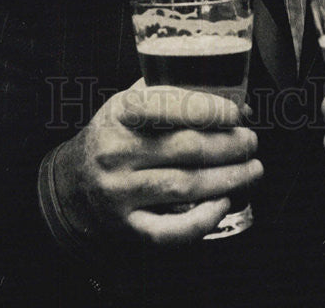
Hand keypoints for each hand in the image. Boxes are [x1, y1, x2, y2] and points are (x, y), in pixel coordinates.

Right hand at [53, 84, 262, 244]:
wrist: (71, 183)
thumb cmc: (115, 135)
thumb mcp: (132, 102)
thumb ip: (175, 93)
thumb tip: (235, 100)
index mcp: (120, 113)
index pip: (170, 106)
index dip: (211, 109)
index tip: (238, 113)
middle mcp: (116, 152)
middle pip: (187, 149)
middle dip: (229, 145)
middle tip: (251, 141)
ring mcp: (119, 193)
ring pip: (185, 187)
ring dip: (228, 179)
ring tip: (252, 170)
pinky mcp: (126, 227)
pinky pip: (170, 230)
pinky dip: (202, 220)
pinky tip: (223, 204)